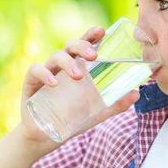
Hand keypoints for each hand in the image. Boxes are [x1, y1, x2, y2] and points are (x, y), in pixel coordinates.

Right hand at [18, 26, 139, 146]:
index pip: (85, 45)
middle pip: (70, 45)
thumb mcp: (96, 113)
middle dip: (82, 45)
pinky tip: (54, 83)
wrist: (44, 136)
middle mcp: (62, 66)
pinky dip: (45, 74)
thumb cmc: (72, 118)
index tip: (102, 31)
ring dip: (68, 62)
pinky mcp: (31, 82)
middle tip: (94, 55)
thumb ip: (115, 104)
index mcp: (78, 66)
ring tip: (78, 76)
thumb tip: (136, 93)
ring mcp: (46, 72)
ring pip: (55, 56)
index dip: (91, 35)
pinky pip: (36, 71)